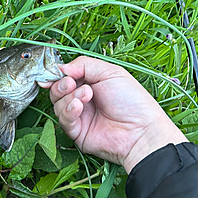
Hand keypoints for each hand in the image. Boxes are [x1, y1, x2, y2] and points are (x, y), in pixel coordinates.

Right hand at [39, 56, 187, 172]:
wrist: (140, 130)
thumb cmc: (131, 100)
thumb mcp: (109, 72)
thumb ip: (83, 65)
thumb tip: (60, 67)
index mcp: (90, 84)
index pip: (66, 77)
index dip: (59, 75)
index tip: (57, 72)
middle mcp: (83, 99)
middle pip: (57, 91)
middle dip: (61, 85)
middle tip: (71, 83)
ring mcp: (80, 116)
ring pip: (58, 104)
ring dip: (69, 97)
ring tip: (86, 95)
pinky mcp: (77, 132)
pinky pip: (63, 120)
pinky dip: (68, 111)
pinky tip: (79, 107)